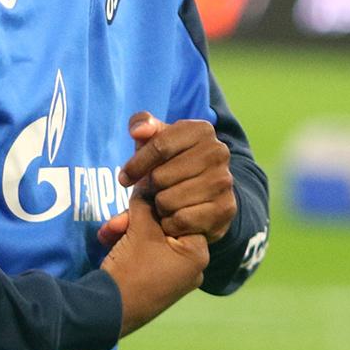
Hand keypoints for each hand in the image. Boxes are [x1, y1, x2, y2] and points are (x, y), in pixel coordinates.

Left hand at [98, 114, 236, 246]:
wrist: (208, 194)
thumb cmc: (173, 163)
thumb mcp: (158, 140)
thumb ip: (143, 126)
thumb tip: (137, 131)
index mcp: (201, 130)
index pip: (159, 146)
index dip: (136, 164)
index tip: (124, 178)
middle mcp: (218, 152)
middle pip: (161, 176)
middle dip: (149, 187)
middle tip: (153, 191)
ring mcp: (224, 181)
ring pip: (168, 200)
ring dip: (159, 207)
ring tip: (165, 203)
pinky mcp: (225, 208)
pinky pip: (181, 220)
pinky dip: (171, 223)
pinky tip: (174, 218)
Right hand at [99, 185, 206, 337]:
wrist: (106, 311)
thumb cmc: (132, 268)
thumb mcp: (140, 228)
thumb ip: (145, 202)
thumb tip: (147, 182)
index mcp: (198, 253)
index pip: (182, 214)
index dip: (157, 204)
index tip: (138, 200)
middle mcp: (193, 268)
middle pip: (165, 227)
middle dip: (136, 220)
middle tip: (115, 222)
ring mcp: (176, 279)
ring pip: (152, 241)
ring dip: (128, 233)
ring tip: (107, 233)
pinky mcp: (158, 286)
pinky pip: (147, 257)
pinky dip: (128, 247)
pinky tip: (108, 242)